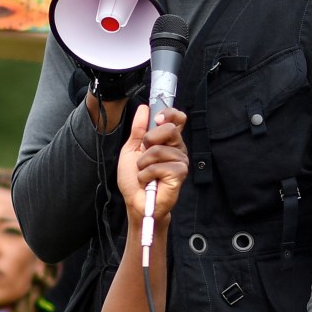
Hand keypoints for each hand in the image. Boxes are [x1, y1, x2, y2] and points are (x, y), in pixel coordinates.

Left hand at [117, 105, 187, 223]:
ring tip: (144, 173)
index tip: (157, 119)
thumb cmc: (134, 179)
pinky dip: (147, 174)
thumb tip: (144, 109)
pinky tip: (149, 182)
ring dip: (144, 163)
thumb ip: (138, 130)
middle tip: (144, 153)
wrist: (135, 202)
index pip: (177, 119)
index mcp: (167, 140)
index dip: (170, 114)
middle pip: (170, 129)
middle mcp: (177, 148)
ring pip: (160, 150)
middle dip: (150, 140)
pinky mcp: (180, 173)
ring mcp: (180, 161)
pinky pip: (160, 166)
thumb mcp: (131, 150)